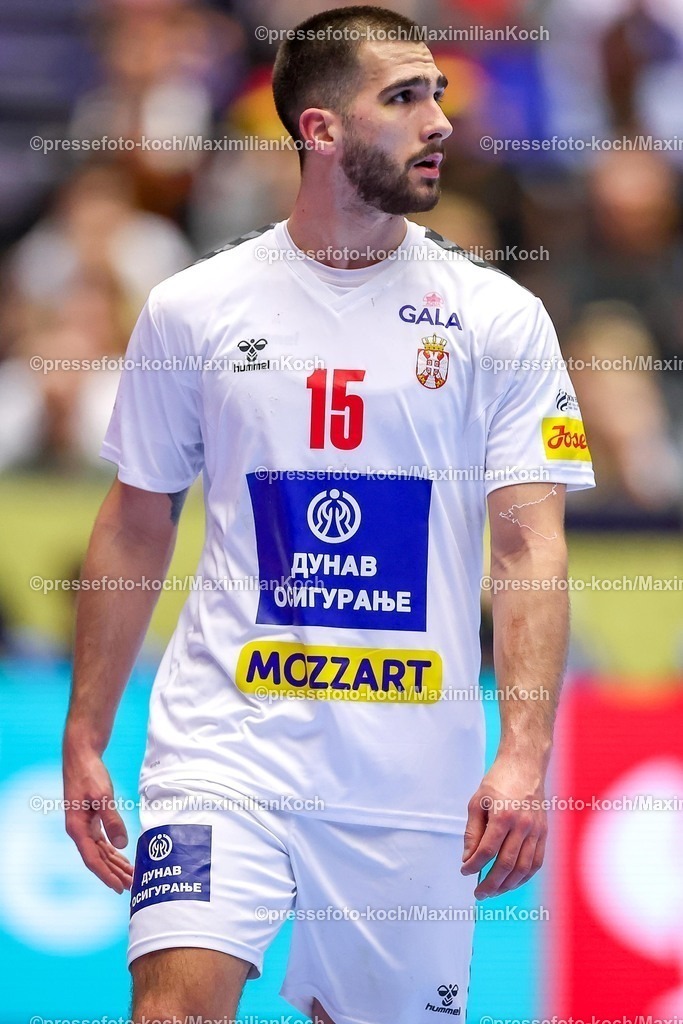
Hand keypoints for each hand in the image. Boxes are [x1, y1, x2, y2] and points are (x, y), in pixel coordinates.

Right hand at [63, 742, 133, 892]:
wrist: (82, 756)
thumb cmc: (89, 774)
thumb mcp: (103, 796)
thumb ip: (112, 820)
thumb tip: (121, 844)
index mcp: (77, 828)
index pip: (92, 859)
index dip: (106, 875)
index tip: (119, 887)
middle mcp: (78, 830)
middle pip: (97, 859)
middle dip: (113, 874)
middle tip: (131, 887)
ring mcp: (84, 825)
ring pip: (100, 852)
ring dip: (114, 864)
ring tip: (130, 877)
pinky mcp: (91, 819)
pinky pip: (102, 841)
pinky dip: (113, 851)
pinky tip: (123, 857)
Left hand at [461, 754, 546, 898]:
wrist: (524, 766)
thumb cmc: (498, 782)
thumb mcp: (477, 801)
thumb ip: (472, 832)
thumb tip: (468, 858)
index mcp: (503, 816)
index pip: (487, 851)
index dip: (474, 866)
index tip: (465, 871)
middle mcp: (523, 826)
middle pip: (506, 864)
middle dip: (490, 883)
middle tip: (478, 893)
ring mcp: (536, 831)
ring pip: (524, 868)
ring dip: (508, 885)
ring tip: (493, 892)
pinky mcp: (544, 833)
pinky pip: (536, 862)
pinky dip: (525, 877)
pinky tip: (512, 882)